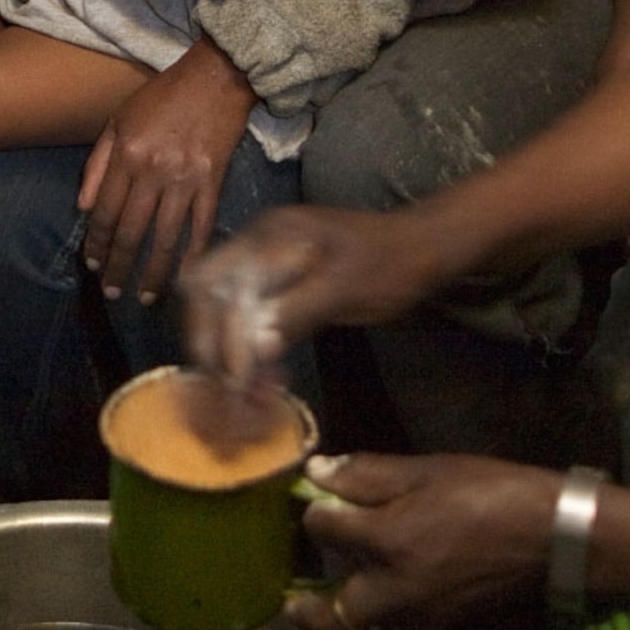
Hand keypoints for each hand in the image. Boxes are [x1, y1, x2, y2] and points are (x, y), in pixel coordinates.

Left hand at [76, 42, 251, 302]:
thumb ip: (98, 163)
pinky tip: (185, 277)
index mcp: (127, 156)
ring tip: (145, 297)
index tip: (92, 266)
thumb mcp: (119, 119)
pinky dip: (194, 255)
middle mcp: (153, 172)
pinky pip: (201, 226)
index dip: (96, 242)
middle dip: (118, 267)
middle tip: (112, 293)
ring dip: (153, 272)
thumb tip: (83, 207)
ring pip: (165, 237)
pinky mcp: (214, 183)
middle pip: (130, 231)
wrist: (216, 78)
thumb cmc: (162, 96)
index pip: (104, 211)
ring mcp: (186, 180)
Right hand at [181, 204, 450, 378]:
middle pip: (206, 294)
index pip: (215, 285)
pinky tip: (269, 376)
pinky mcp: (281, 282)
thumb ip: (296, 312)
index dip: (217, 334)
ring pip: (222, 307)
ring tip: (248, 392)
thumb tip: (251, 345)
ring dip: (228, 350)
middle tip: (229, 391)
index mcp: (269, 237)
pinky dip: (250, 348)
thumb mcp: (345, 289)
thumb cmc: (389, 265)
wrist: (423, 247)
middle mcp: (258, 243)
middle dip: (211, 344)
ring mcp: (267, 260)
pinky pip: (248, 314)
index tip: (234, 381)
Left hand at [289, 453, 556, 629]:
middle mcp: (394, 592)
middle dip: (311, 605)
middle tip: (302, 587)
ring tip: (357, 575)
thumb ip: (368, 476)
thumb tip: (318, 473)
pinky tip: (400, 580)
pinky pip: (399, 626)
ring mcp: (420, 619)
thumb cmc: (492, 492)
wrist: (556, 538)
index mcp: (387, 542)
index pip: (321, 529)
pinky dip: (388, 609)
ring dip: (352, 605)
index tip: (317, 501)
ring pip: (366, 623)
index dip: (314, 511)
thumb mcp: (428, 471)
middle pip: (332, 615)